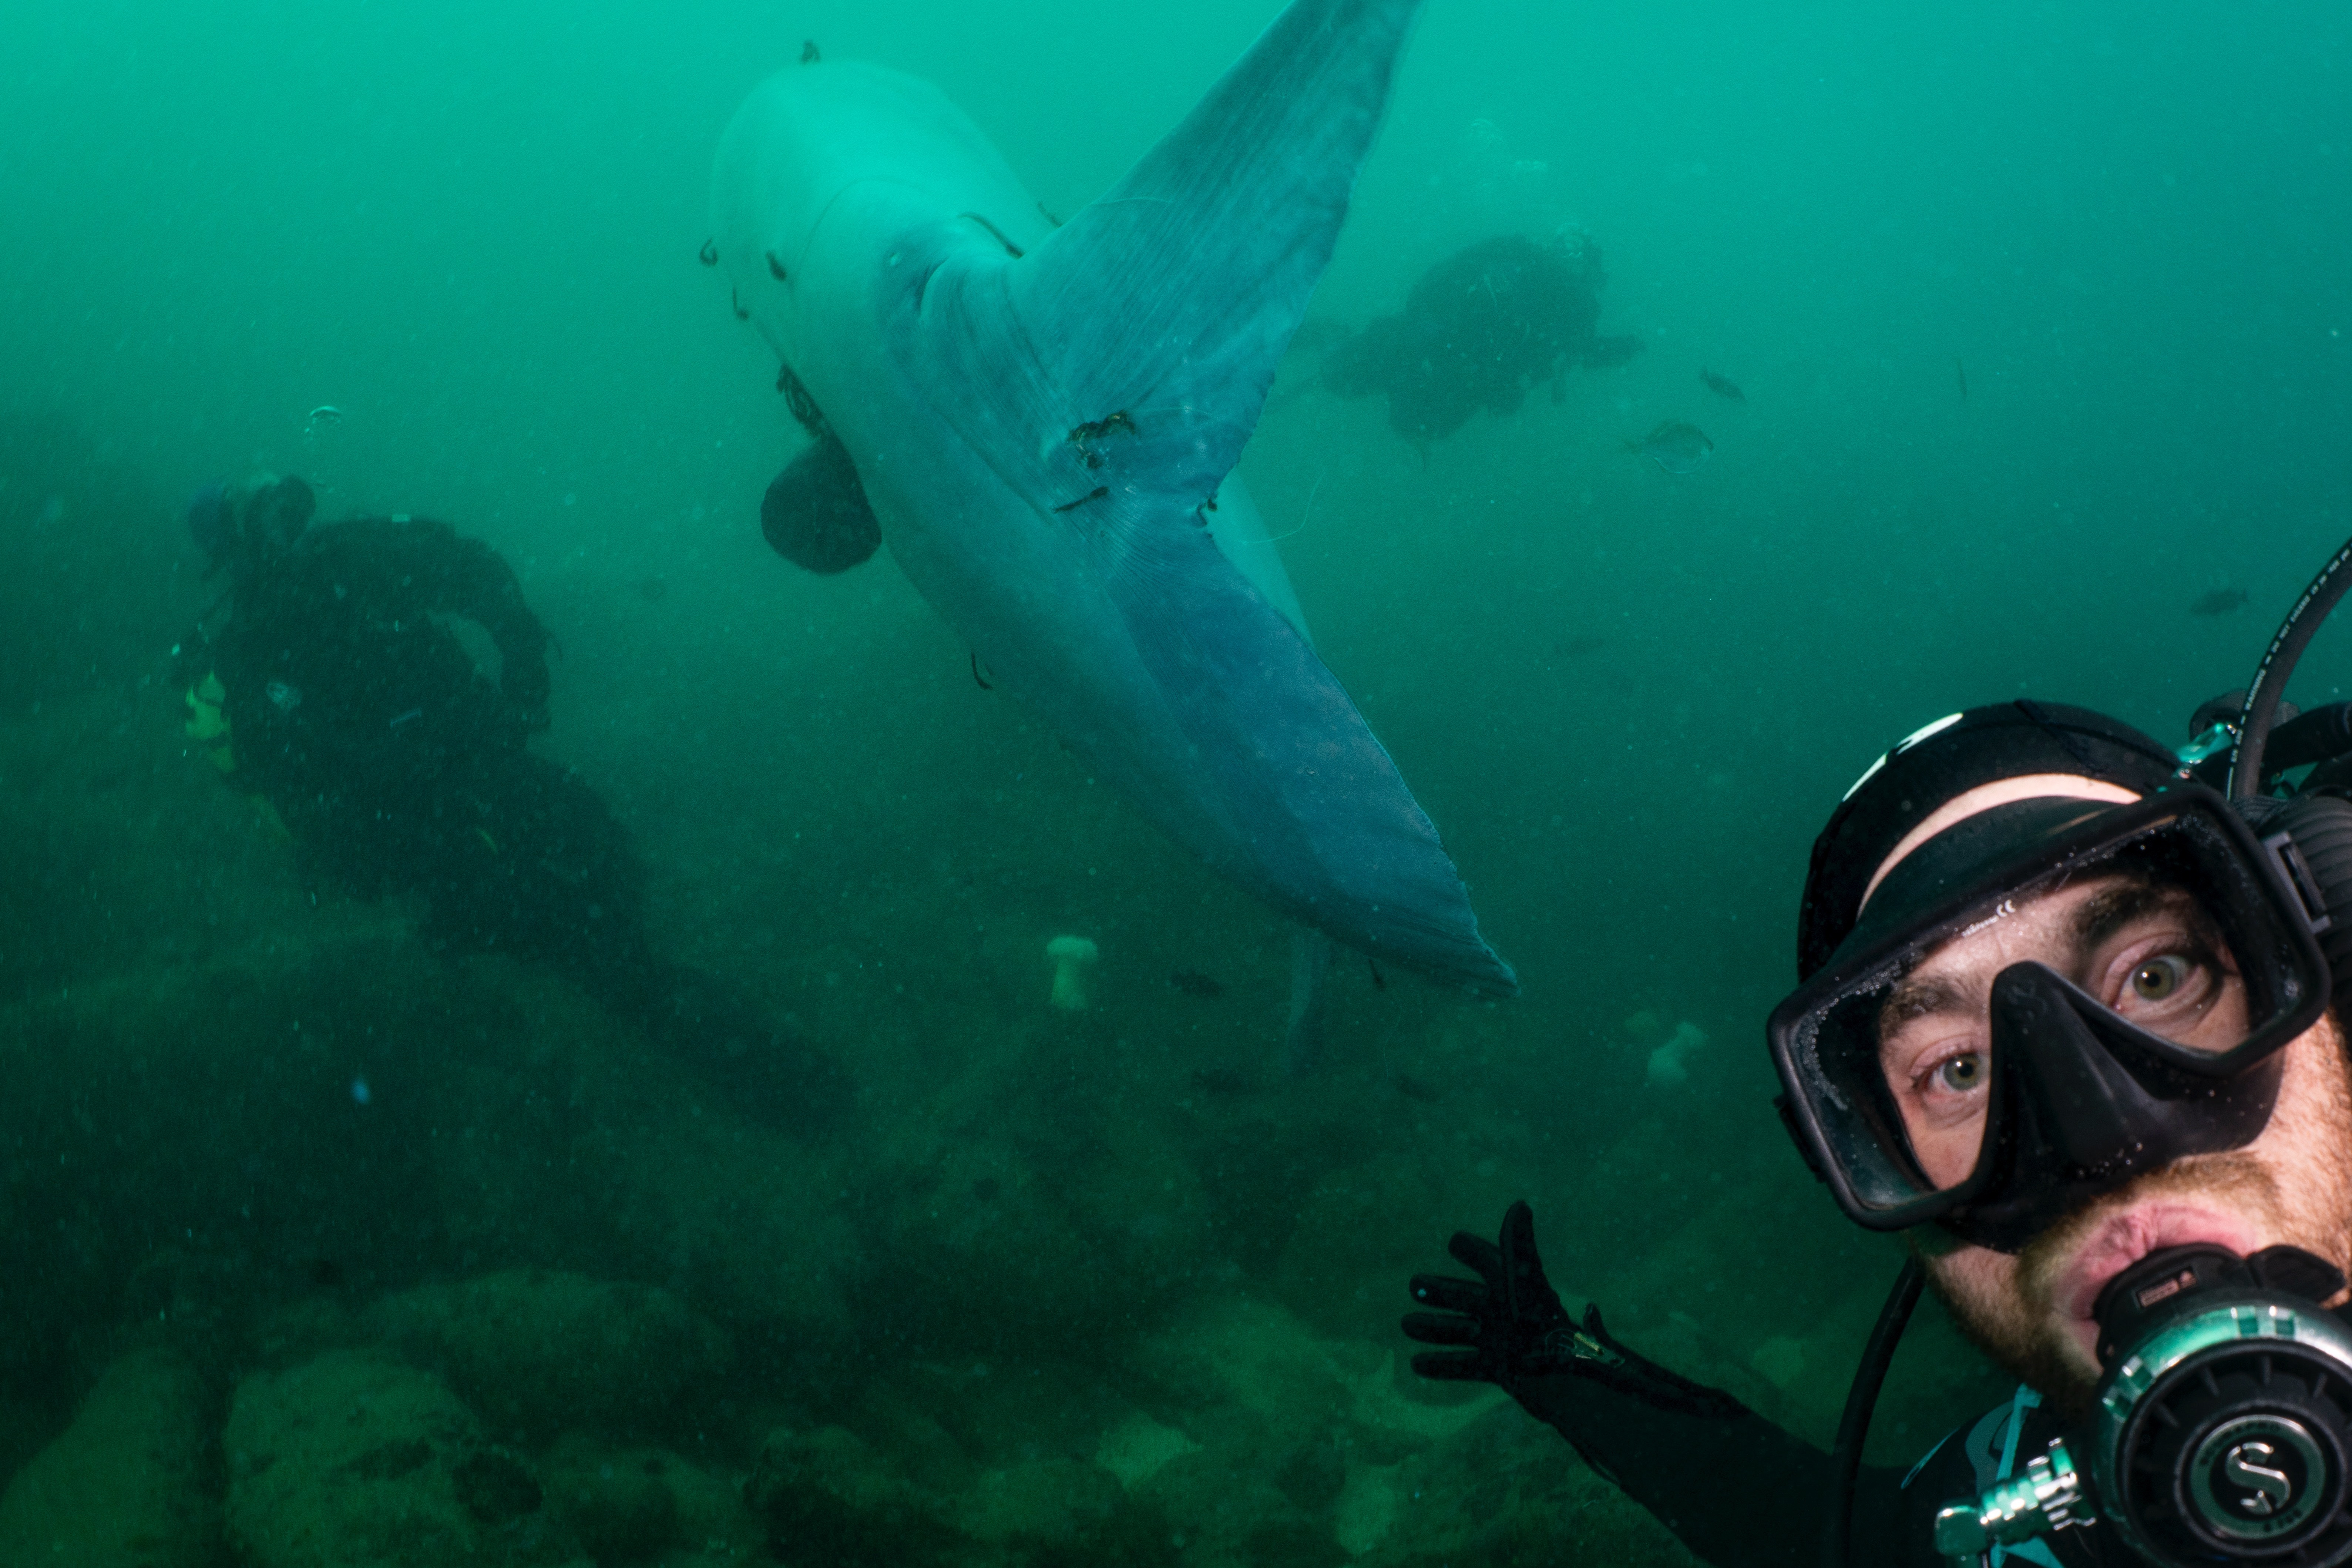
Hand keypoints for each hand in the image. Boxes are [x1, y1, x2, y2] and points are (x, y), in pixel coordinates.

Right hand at [1403, 1200, 1588, 1385]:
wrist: (1561, 1378)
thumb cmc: (1542, 1325)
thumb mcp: (1525, 1282)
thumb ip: (1518, 1246)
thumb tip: (1519, 1204)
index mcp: (1512, 1288)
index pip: (1489, 1261)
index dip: (1473, 1251)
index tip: (1455, 1243)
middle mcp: (1505, 1313)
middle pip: (1466, 1298)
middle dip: (1440, 1292)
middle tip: (1413, 1285)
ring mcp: (1501, 1342)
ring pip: (1459, 1331)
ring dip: (1433, 1328)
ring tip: (1407, 1325)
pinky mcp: (1500, 1370)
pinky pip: (1465, 1365)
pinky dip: (1441, 1364)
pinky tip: (1417, 1364)